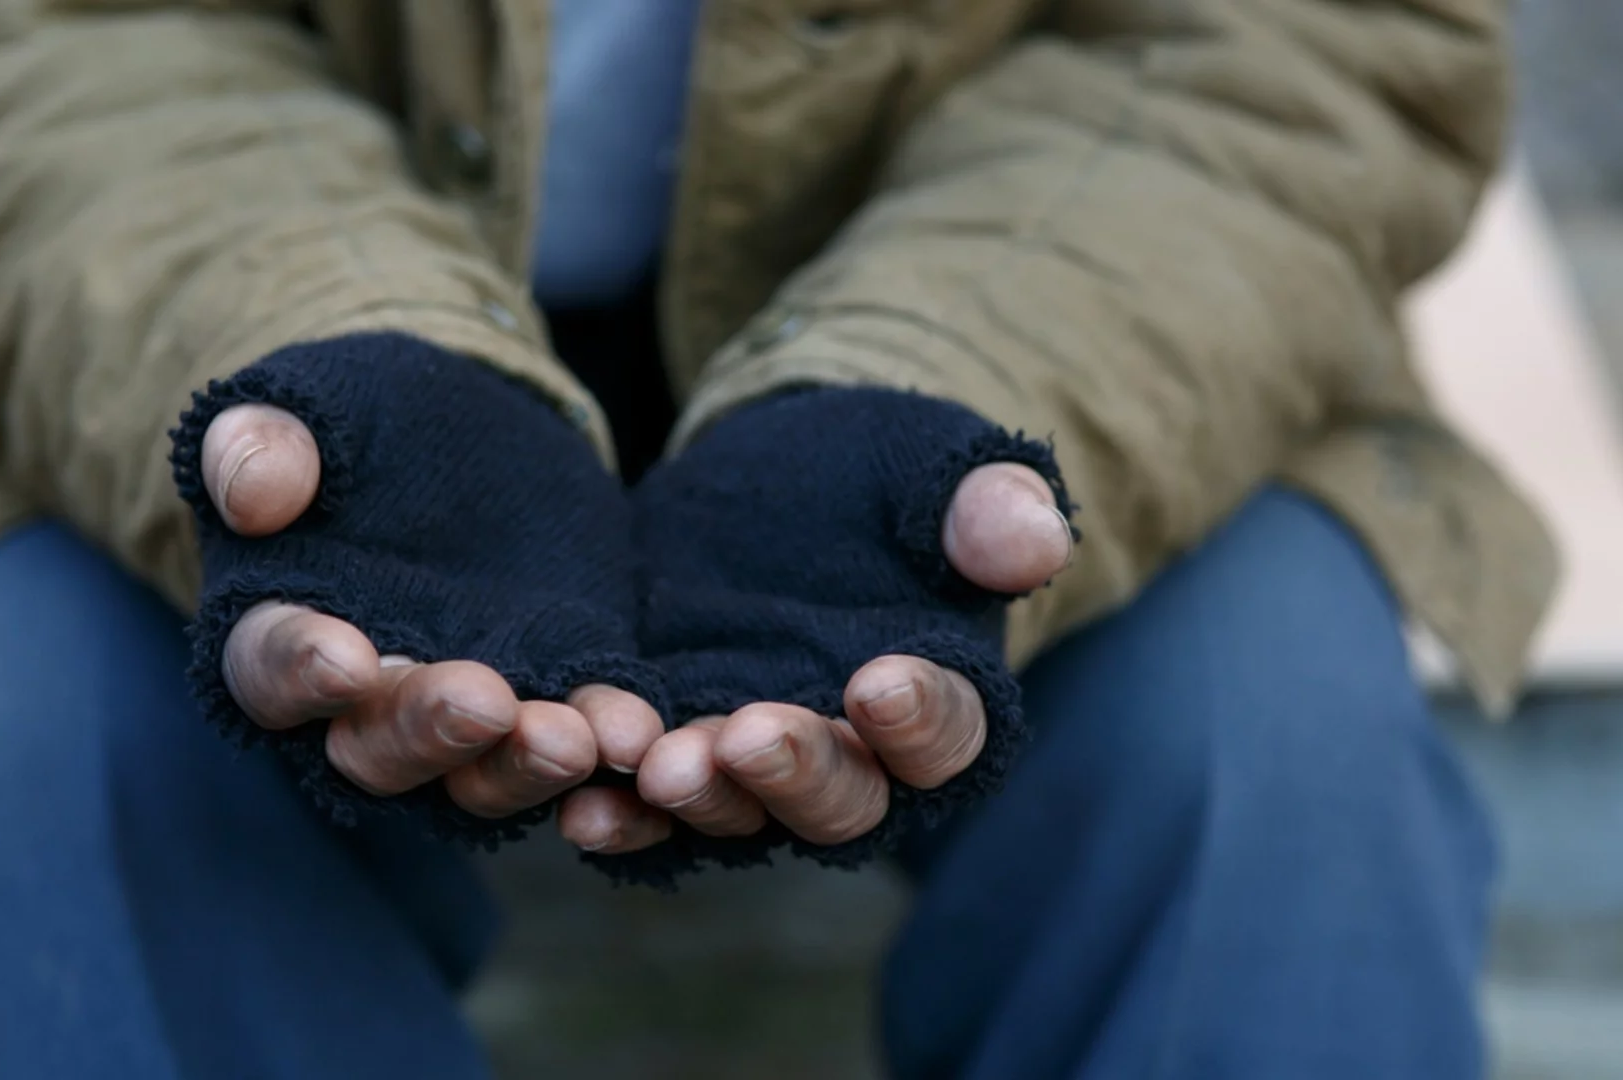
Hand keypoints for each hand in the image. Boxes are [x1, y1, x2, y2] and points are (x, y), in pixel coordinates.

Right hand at [198, 398, 661, 821]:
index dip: (303, 669)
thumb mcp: (307, 407)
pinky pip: (578, 734)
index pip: (273, 668)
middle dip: (431, 732)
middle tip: (484, 705)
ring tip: (577, 738)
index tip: (344, 658)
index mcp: (283, 632)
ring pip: (482, 770)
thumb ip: (261, 445)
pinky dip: (604, 737)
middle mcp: (367, 702)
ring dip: (525, 763)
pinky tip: (636, 732)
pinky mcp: (553, 689)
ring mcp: (466, 710)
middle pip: (381, 747)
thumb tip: (253, 499)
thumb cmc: (355, 418)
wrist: (465, 422)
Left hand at [559, 460, 1068, 852]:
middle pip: (842, 799)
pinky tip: (584, 804)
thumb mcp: (936, 467)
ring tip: (661, 766)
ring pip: (740, 811)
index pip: (947, 732)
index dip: (920, 717)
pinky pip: (651, 803)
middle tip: (749, 735)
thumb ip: (988, 507)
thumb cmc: (886, 474)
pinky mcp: (678, 743)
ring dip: (702, 797)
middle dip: (796, 773)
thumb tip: (1037, 540)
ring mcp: (759, 764)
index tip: (882, 682)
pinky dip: (623, 813)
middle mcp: (855, 759)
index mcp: (940, 700)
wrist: (783, 474)